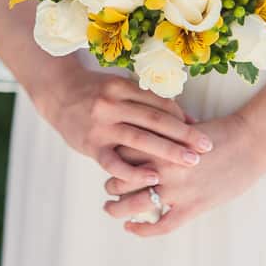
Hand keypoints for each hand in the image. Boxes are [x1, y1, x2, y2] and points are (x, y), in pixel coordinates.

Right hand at [32, 63, 213, 183]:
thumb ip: (149, 100)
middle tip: (206, 147)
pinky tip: (152, 178)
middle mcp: (112, 104)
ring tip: (190, 161)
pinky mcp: (90, 146)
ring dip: (168, 152)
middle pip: (155, 120)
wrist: (59, 94)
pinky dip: (134, 172)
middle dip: (184, 135)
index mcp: (123, 87)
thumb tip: (185, 116)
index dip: (183, 117)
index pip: (160, 103)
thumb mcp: (122, 87)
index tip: (203, 129)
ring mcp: (101, 126)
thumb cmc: (99, 92)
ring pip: (140, 140)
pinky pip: (114, 163)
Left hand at [102, 113, 265, 235]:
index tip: (111, 161)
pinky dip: (142, 230)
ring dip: (116, 208)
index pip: (122, 153)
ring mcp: (178, 190)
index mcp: (162, 144)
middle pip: (121, 180)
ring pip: (133, 205)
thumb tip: (145, 135)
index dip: (112, 159)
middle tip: (110, 186)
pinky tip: (132, 227)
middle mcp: (164, 168)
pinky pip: (160, 225)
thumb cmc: (223, 132)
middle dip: (111, 184)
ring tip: (112, 208)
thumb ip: (163, 134)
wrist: (251, 142)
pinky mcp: (192, 207)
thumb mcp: (187, 127)